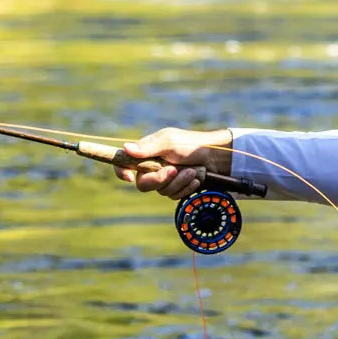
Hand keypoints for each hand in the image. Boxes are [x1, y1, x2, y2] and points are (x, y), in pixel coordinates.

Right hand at [114, 127, 231, 198]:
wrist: (216, 157)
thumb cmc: (191, 145)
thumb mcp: (169, 142)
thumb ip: (148, 148)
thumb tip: (125, 148)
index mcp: (146, 153)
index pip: (124, 164)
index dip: (122, 171)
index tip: (130, 177)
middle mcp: (152, 167)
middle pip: (144, 184)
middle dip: (160, 179)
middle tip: (174, 170)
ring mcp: (165, 179)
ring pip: (162, 191)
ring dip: (179, 182)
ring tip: (192, 171)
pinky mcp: (177, 188)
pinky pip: (174, 196)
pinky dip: (186, 188)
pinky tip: (195, 179)